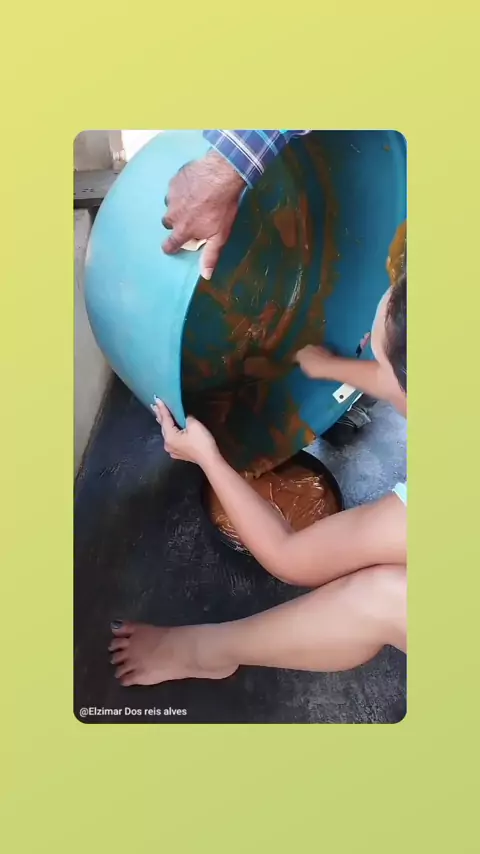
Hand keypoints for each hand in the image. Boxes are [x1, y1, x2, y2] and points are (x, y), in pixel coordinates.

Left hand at [152, 399, 218, 466]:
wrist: (210, 460)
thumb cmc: (202, 442)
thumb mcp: (194, 425)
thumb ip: (185, 417)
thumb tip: (183, 417)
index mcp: (169, 437)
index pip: (165, 419)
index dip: (162, 408)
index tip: (156, 398)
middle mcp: (167, 444)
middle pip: (163, 426)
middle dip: (159, 415)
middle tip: (154, 404)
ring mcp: (172, 450)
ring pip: (166, 433)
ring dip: (164, 423)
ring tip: (159, 414)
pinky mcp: (178, 453)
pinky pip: (171, 439)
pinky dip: (169, 431)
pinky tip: (169, 428)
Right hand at [161, 151, 245, 279]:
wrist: (221, 175)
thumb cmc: (222, 207)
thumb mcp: (219, 235)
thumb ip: (210, 255)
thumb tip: (205, 275)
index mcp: (182, 230)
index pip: (169, 244)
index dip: (170, 247)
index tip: (172, 246)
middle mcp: (173, 214)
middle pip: (167, 223)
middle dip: (176, 222)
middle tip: (189, 217)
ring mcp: (172, 196)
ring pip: (170, 204)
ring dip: (178, 205)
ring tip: (193, 200)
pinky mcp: (174, 181)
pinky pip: (173, 189)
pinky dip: (181, 190)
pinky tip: (192, 187)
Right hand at [295, 344, 336, 378]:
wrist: (330, 366)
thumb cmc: (315, 370)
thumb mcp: (305, 371)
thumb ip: (303, 365)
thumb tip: (303, 364)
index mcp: (300, 353)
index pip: (295, 356)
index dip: (295, 361)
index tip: (295, 364)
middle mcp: (307, 347)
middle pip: (304, 351)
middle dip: (305, 356)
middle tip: (306, 363)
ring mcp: (317, 346)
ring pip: (313, 351)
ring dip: (313, 355)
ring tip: (315, 362)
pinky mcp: (326, 348)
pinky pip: (320, 353)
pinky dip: (320, 356)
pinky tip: (322, 361)